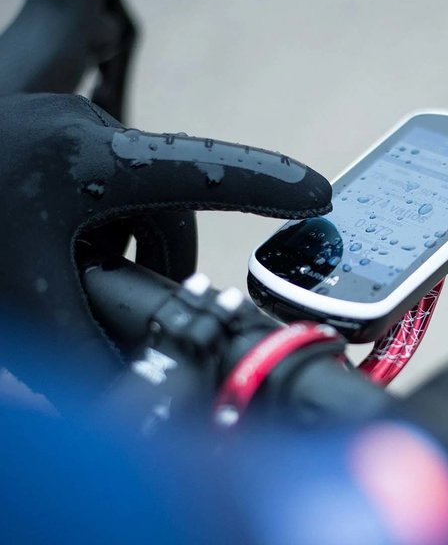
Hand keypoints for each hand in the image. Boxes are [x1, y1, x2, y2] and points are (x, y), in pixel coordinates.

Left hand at [0, 93, 330, 404]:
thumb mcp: (23, 303)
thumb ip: (88, 361)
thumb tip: (142, 413)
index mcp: (90, 163)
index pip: (209, 171)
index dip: (274, 186)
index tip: (321, 195)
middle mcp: (85, 135)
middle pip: (167, 207)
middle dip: (156, 261)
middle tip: (120, 302)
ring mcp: (61, 130)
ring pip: (130, 200)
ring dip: (118, 248)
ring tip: (65, 281)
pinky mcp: (44, 138)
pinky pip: (95, 186)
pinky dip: (90, 228)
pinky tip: (46, 255)